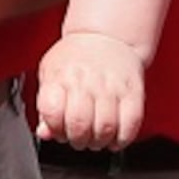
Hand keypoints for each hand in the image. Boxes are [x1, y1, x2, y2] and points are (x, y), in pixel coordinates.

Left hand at [31, 30, 148, 151]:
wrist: (105, 36)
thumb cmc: (74, 58)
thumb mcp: (49, 75)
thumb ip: (45, 106)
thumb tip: (44, 133)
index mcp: (60, 77)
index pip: (52, 112)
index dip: (54, 129)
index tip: (58, 131)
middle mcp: (86, 82)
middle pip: (80, 125)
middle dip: (77, 141)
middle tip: (78, 139)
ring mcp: (111, 87)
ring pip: (106, 128)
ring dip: (99, 142)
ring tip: (95, 139)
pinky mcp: (134, 92)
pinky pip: (131, 123)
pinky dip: (123, 138)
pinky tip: (115, 138)